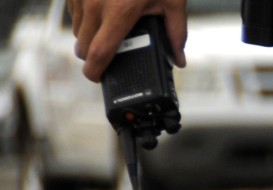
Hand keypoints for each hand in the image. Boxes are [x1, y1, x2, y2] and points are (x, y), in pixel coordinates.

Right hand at [71, 0, 187, 82]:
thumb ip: (176, 34)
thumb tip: (179, 59)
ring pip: (76, 29)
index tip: (98, 78)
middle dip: (95, 55)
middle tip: (111, 55)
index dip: (96, 71)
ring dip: (90, 36)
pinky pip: (73, 11)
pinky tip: (102, 13)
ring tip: (110, 30)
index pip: (100, 52)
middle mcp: (96, 5)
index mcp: (120, 12)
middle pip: (84, 46)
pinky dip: (85, 17)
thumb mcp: (172, 3)